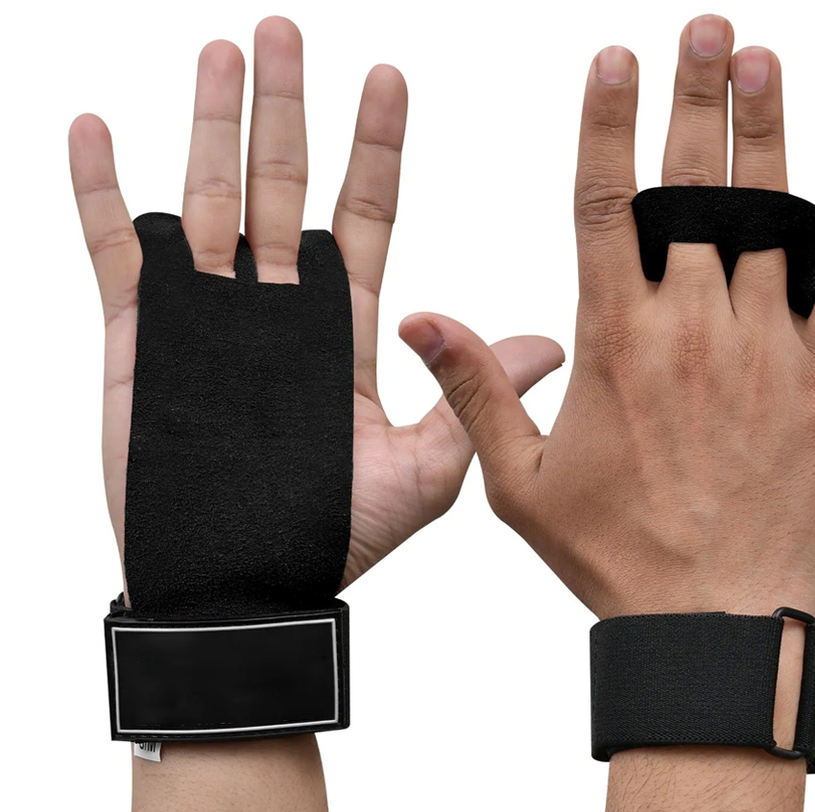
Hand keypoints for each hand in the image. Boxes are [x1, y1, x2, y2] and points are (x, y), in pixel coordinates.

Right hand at [69, 17, 563, 590]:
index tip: (388, 79)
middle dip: (286, 110)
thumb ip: (474, 400)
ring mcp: (208, 318)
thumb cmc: (334, 537)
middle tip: (285, 31)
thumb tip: (550, 343)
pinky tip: (97, 130)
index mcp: (343, 329)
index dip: (375, 148)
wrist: (247, 586)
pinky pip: (116, 250)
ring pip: (206, 198)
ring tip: (219, 53)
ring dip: (209, 125)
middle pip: (284, 187)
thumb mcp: (422, 471)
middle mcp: (279, 310)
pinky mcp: (142, 340)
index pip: (364, 216)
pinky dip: (102, 192)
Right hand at [401, 17, 814, 620]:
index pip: (606, 204)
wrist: (711, 616)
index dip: (609, 124)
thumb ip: (475, 390)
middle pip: (693, 188)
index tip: (616, 62)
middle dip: (695, 98)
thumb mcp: (520, 480)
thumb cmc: (615, 552)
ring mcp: (769, 347)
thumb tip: (420, 320)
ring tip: (760, 61)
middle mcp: (693, 328)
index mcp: (614, 344)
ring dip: (767, 131)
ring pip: (772, 213)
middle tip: (704, 30)